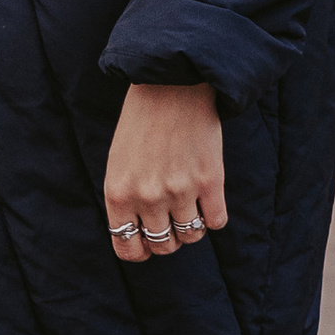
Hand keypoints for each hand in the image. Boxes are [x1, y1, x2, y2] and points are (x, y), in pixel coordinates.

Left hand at [104, 83, 226, 263]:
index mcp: (118, 193)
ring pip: (190, 236)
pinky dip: (213, 217)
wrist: (172, 84)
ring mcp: (180, 191)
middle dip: (167, 238)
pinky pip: (216, 222)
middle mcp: (147, 197)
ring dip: (191, 227)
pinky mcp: (210, 181)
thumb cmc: (141, 121)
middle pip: (162, 245)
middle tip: (171, 219)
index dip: (139, 250)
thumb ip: (125, 199)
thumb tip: (137, 233)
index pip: (127, 248)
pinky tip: (209, 200)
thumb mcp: (118, 162)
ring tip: (190, 206)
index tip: (147, 243)